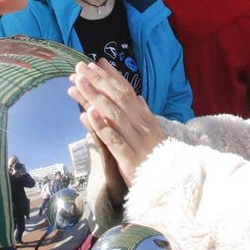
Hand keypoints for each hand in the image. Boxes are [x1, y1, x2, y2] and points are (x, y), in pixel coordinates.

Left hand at [68, 59, 164, 186]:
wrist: (172, 187)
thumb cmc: (159, 161)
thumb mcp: (153, 135)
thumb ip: (145, 115)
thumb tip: (138, 96)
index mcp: (147, 120)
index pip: (128, 92)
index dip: (112, 76)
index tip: (97, 62)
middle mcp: (143, 127)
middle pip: (118, 98)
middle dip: (98, 81)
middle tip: (80, 67)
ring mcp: (137, 142)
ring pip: (114, 115)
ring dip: (95, 96)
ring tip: (78, 82)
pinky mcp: (130, 159)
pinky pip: (114, 140)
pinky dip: (101, 126)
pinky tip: (88, 113)